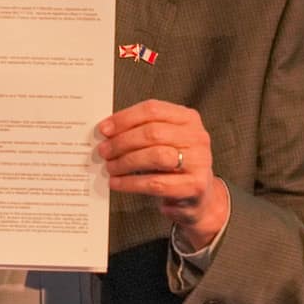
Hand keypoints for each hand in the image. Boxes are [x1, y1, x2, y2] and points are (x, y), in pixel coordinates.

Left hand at [96, 101, 228, 247]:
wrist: (197, 194)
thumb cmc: (172, 163)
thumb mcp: (162, 140)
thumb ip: (140, 130)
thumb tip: (106, 131)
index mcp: (188, 118)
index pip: (152, 110)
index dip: (124, 118)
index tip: (104, 129)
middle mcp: (197, 137)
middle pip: (152, 133)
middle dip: (122, 142)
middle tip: (104, 151)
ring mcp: (200, 161)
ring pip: (155, 156)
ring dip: (125, 162)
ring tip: (110, 167)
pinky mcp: (195, 185)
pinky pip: (156, 183)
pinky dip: (131, 183)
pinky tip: (117, 183)